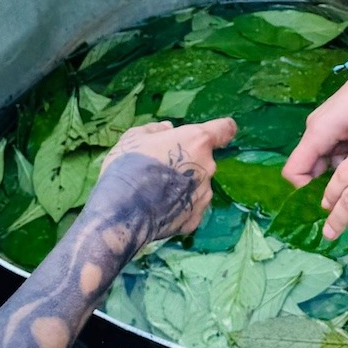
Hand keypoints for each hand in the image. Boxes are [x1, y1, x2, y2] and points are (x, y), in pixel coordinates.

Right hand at [92, 117, 235, 250]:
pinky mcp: (195, 219)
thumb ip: (155, 130)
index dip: (221, 130)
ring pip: (198, 186)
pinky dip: (178, 208)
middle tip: (161, 170)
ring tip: (156, 194)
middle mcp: (208, 167)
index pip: (225, 129)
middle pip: (205, 161)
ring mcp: (204, 195)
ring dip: (184, 187)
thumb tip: (168, 128)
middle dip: (188, 163)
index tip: (215, 133)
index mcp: (197, 141)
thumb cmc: (129, 164)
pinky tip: (158, 211)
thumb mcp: (135, 137)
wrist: (122, 209)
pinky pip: (189, 208)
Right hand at [283, 67, 347, 187]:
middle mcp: (315, 129)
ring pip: (321, 160)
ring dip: (338, 170)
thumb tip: (342, 192)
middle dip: (324, 183)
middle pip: (306, 167)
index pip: (293, 170)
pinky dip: (343, 158)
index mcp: (318, 132)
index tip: (330, 199)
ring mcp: (323, 126)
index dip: (304, 189)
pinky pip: (331, 150)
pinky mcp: (333, 124)